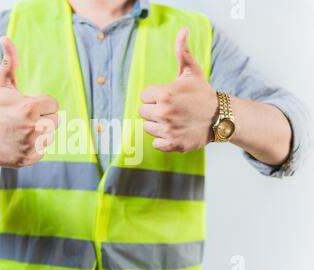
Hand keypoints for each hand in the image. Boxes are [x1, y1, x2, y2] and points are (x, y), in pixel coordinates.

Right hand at [0, 37, 59, 167]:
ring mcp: (30, 146)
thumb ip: (10, 60)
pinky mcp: (27, 159)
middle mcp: (32, 128)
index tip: (26, 106)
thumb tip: (5, 37)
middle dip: (42, 118)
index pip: (54, 105)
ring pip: (49, 136)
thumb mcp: (1, 83)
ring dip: (39, 133)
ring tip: (20, 130)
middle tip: (22, 119)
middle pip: (55, 121)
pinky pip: (42, 151)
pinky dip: (33, 148)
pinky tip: (19, 142)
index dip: (41, 105)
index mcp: (30, 108)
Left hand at [139, 28, 217, 152]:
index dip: (154, 96)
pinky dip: (162, 140)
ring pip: (147, 127)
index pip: (144, 96)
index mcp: (165, 94)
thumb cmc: (203, 93)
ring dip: (157, 125)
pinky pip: (155, 143)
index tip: (167, 97)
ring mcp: (168, 130)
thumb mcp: (192, 71)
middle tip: (170, 109)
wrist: (221, 117)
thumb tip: (183, 30)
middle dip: (154, 110)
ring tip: (172, 120)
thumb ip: (182, 52)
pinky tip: (173, 132)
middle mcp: (164, 113)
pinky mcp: (172, 144)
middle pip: (143, 112)